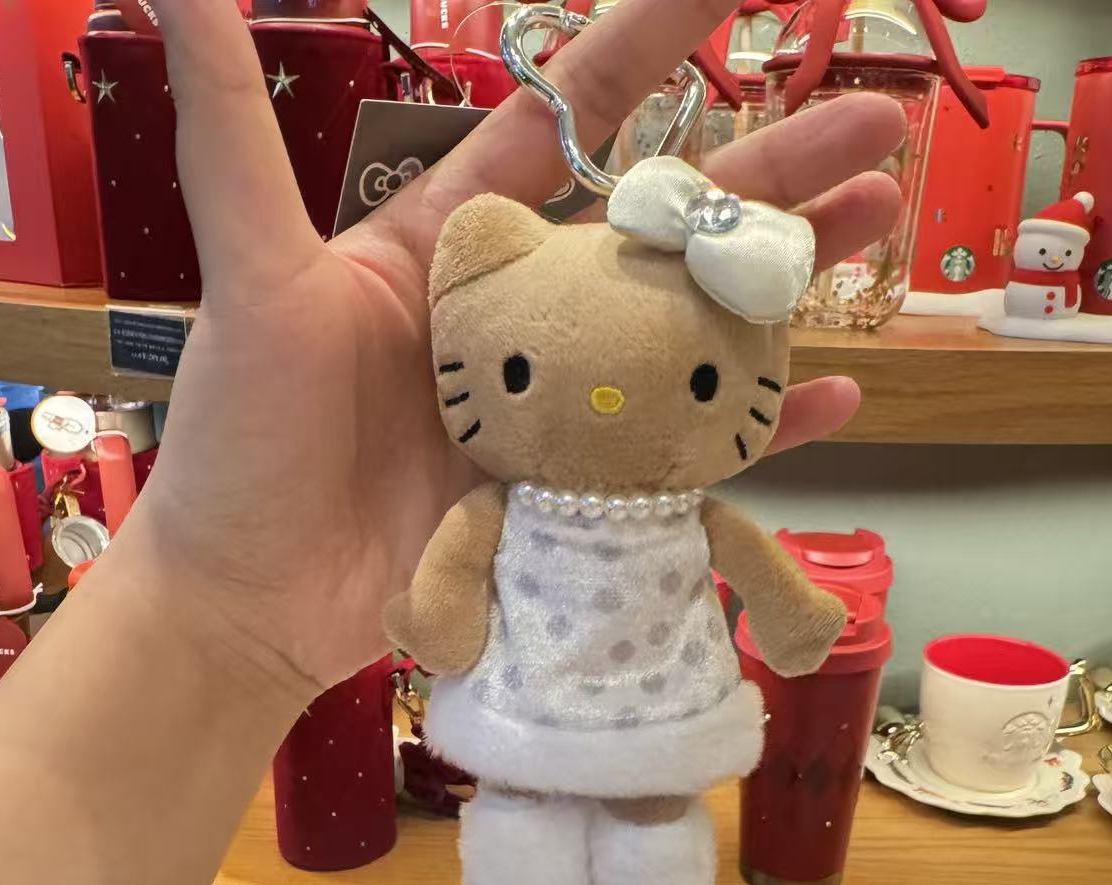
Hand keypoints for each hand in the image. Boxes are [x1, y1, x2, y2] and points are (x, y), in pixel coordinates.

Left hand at [131, 0, 902, 702]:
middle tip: (870, 131)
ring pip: (694, 329)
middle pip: (663, 228)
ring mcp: (563, 408)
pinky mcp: (582, 491)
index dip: (648, 50)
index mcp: (460, 251)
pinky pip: (689, 453)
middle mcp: (527, 318)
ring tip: (877, 228)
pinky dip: (759, 428)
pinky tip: (833, 393)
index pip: (567, 125)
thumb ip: (233, 140)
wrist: (256, 602)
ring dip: (785, 280)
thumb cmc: (246, 446)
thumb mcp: (249, 285)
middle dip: (766, 172)